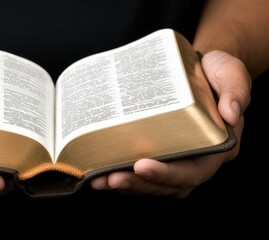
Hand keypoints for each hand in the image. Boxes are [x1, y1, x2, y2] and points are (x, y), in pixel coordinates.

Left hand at [90, 50, 251, 197]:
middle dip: (139, 183)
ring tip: (100, 180)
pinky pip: (143, 172)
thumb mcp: (231, 74)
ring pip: (153, 183)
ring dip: (127, 184)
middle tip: (111, 178)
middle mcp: (198, 158)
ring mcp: (178, 157)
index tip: (141, 165)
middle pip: (169, 184)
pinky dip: (123, 174)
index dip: (168, 174)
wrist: (202, 67)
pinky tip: (102, 172)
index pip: (194, 171)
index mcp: (217, 146)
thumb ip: (235, 91)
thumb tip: (231, 114)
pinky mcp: (162, 152)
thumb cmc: (217, 72)